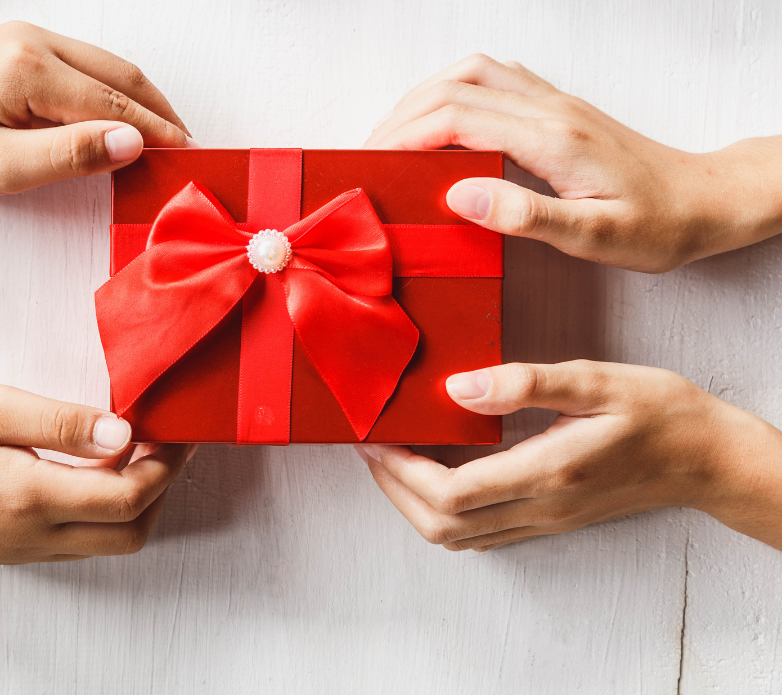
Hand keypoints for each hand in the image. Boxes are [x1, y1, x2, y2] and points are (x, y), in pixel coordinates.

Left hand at [0, 21, 193, 198]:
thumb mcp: (1, 167)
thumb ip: (70, 155)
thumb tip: (132, 142)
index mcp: (31, 68)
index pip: (113, 102)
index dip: (154, 132)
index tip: (186, 156)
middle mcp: (33, 41)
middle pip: (117, 74)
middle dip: (157, 110)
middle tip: (186, 146)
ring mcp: (24, 40)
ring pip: (102, 66)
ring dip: (136, 99)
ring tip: (162, 135)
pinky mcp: (15, 49)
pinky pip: (79, 66)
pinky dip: (108, 91)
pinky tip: (117, 117)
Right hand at [0, 384, 194, 563]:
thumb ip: (65, 423)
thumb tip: (126, 434)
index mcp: (30, 498)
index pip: (128, 498)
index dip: (166, 466)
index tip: (178, 432)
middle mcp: (31, 537)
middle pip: (130, 534)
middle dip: (160, 492)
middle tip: (164, 445)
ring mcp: (21, 551)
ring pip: (106, 544)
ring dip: (132, 505)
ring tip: (130, 453)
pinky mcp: (10, 552)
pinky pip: (77, 543)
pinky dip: (100, 513)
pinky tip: (90, 472)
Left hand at [356, 361, 781, 549]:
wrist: (710, 460)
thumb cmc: (661, 413)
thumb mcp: (597, 380)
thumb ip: (525, 383)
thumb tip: (459, 387)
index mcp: (548, 472)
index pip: (452, 493)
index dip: (402, 471)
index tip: (377, 440)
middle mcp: (541, 508)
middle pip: (442, 526)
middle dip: (395, 491)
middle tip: (372, 450)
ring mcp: (545, 522)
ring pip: (459, 538)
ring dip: (414, 505)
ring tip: (392, 462)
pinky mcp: (550, 522)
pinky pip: (481, 534)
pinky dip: (444, 513)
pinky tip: (435, 479)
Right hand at [365, 54, 781, 272]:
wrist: (707, 200)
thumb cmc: (657, 226)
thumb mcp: (595, 236)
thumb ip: (526, 216)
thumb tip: (460, 197)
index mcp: (553, 139)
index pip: (458, 117)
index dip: (405, 136)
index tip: (373, 162)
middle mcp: (551, 110)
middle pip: (455, 87)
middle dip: (401, 117)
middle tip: (370, 154)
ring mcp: (555, 104)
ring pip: (472, 74)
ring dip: (424, 98)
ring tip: (394, 136)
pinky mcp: (559, 109)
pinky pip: (495, 80)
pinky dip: (453, 93)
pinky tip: (442, 122)